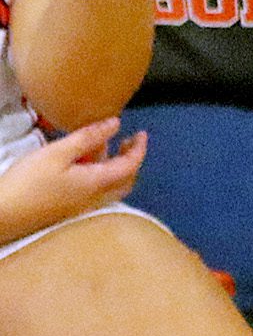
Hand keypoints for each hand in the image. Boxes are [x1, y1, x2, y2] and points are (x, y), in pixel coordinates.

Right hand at [0, 119, 145, 240]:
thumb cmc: (27, 182)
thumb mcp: (56, 153)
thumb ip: (88, 138)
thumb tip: (116, 123)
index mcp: (96, 184)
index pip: (130, 166)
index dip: (139, 148)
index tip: (141, 132)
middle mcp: (93, 199)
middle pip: (125, 180)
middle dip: (130, 159)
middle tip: (126, 141)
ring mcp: (80, 208)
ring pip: (108, 187)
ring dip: (111, 166)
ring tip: (98, 146)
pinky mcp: (65, 212)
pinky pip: (92, 192)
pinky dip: (96, 175)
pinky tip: (78, 164)